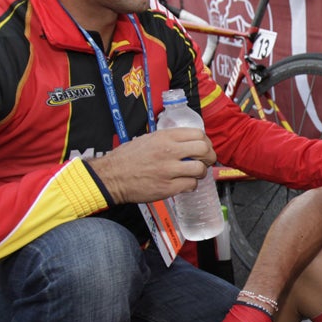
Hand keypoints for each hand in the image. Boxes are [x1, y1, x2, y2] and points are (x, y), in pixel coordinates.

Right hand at [86, 128, 215, 203]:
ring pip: (200, 169)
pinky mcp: (167, 187)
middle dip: (210, 156)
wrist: (111, 176)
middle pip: (204, 149)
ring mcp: (168, 170)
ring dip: (201, 172)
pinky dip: (191, 185)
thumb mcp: (148, 139)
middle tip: (207, 160)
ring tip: (196, 173)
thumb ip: (168, 139)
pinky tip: (185, 183)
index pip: (198, 134)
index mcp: (164, 137)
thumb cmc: (126, 158)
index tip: (205, 147)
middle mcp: (168, 151)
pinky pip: (190, 185)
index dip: (206, 141)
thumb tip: (186, 141)